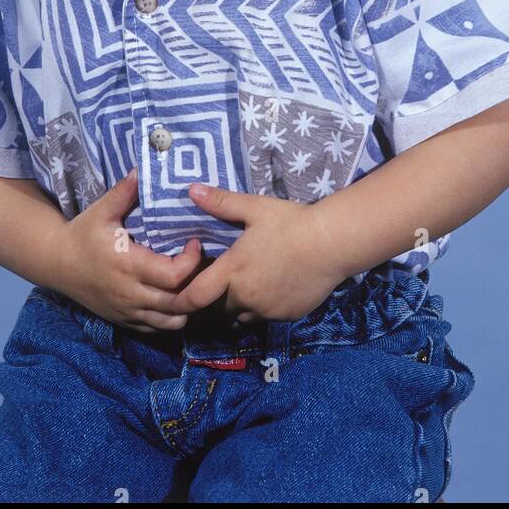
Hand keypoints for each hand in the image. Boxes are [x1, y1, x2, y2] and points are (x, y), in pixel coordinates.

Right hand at [52, 166, 207, 333]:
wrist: (56, 263)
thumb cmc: (83, 234)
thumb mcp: (102, 210)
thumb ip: (124, 191)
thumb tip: (143, 168)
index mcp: (128, 265)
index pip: (174, 276)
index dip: (192, 262)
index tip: (194, 243)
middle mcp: (131, 294)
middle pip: (178, 303)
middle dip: (196, 286)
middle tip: (201, 265)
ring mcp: (127, 311)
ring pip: (171, 322)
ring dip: (187, 305)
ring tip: (191, 283)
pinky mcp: (124, 321)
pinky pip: (157, 328)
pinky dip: (172, 317)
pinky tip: (175, 297)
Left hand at [173, 183, 345, 323]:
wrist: (332, 243)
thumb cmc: (291, 222)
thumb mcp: (255, 208)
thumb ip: (221, 202)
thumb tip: (191, 189)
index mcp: (233, 271)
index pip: (195, 297)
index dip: (182, 301)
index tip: (176, 298)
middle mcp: (246, 297)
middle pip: (217, 309)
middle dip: (213, 300)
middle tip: (217, 283)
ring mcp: (267, 310)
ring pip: (241, 317)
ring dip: (236, 306)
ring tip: (244, 287)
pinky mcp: (286, 316)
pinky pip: (264, 318)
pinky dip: (261, 309)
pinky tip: (271, 289)